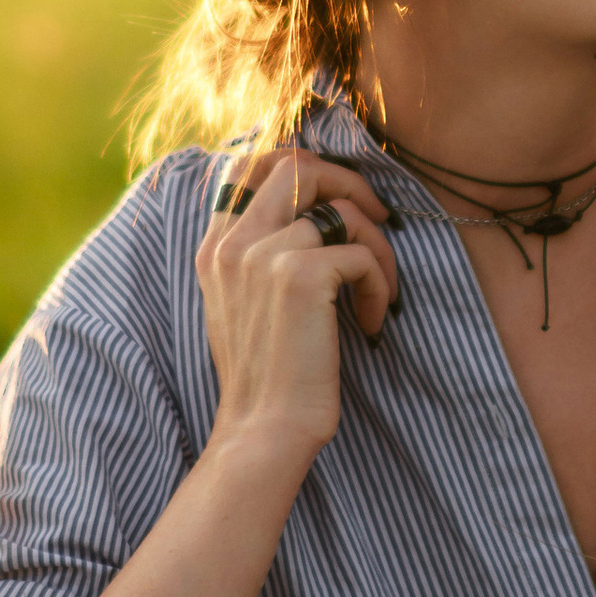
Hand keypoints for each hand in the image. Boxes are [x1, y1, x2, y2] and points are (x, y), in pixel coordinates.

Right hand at [194, 147, 398, 471]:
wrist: (264, 432)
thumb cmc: (268, 375)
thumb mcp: (244, 303)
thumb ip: (260, 253)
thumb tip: (316, 212)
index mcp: (216, 246)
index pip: (251, 164)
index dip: (305, 166)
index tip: (340, 197)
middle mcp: (233, 243)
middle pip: (298, 166)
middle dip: (349, 184)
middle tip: (379, 219)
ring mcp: (263, 256)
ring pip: (343, 212)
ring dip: (378, 247)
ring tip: (379, 290)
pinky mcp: (301, 277)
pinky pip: (361, 253)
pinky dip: (379, 284)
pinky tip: (372, 321)